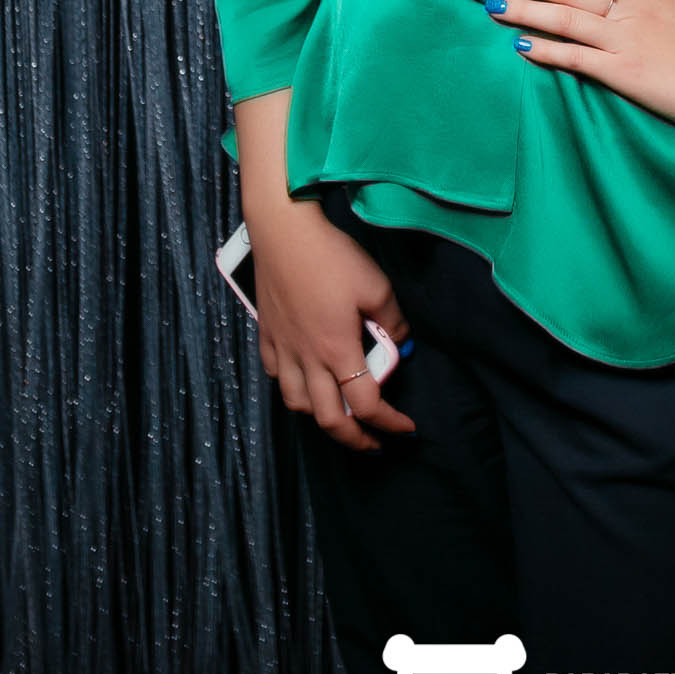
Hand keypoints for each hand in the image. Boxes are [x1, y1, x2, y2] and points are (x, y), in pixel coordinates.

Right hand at [245, 188, 417, 453]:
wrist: (284, 231)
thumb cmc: (332, 256)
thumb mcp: (376, 285)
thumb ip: (392, 320)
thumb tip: (401, 342)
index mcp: (337, 350)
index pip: (367, 404)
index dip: (390, 423)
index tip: (406, 428)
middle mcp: (307, 359)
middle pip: (329, 419)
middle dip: (355, 439)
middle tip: (374, 442)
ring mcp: (283, 348)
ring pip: (297, 403)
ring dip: (320, 416)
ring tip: (338, 411)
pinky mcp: (267, 333)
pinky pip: (276, 375)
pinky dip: (291, 386)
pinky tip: (302, 377)